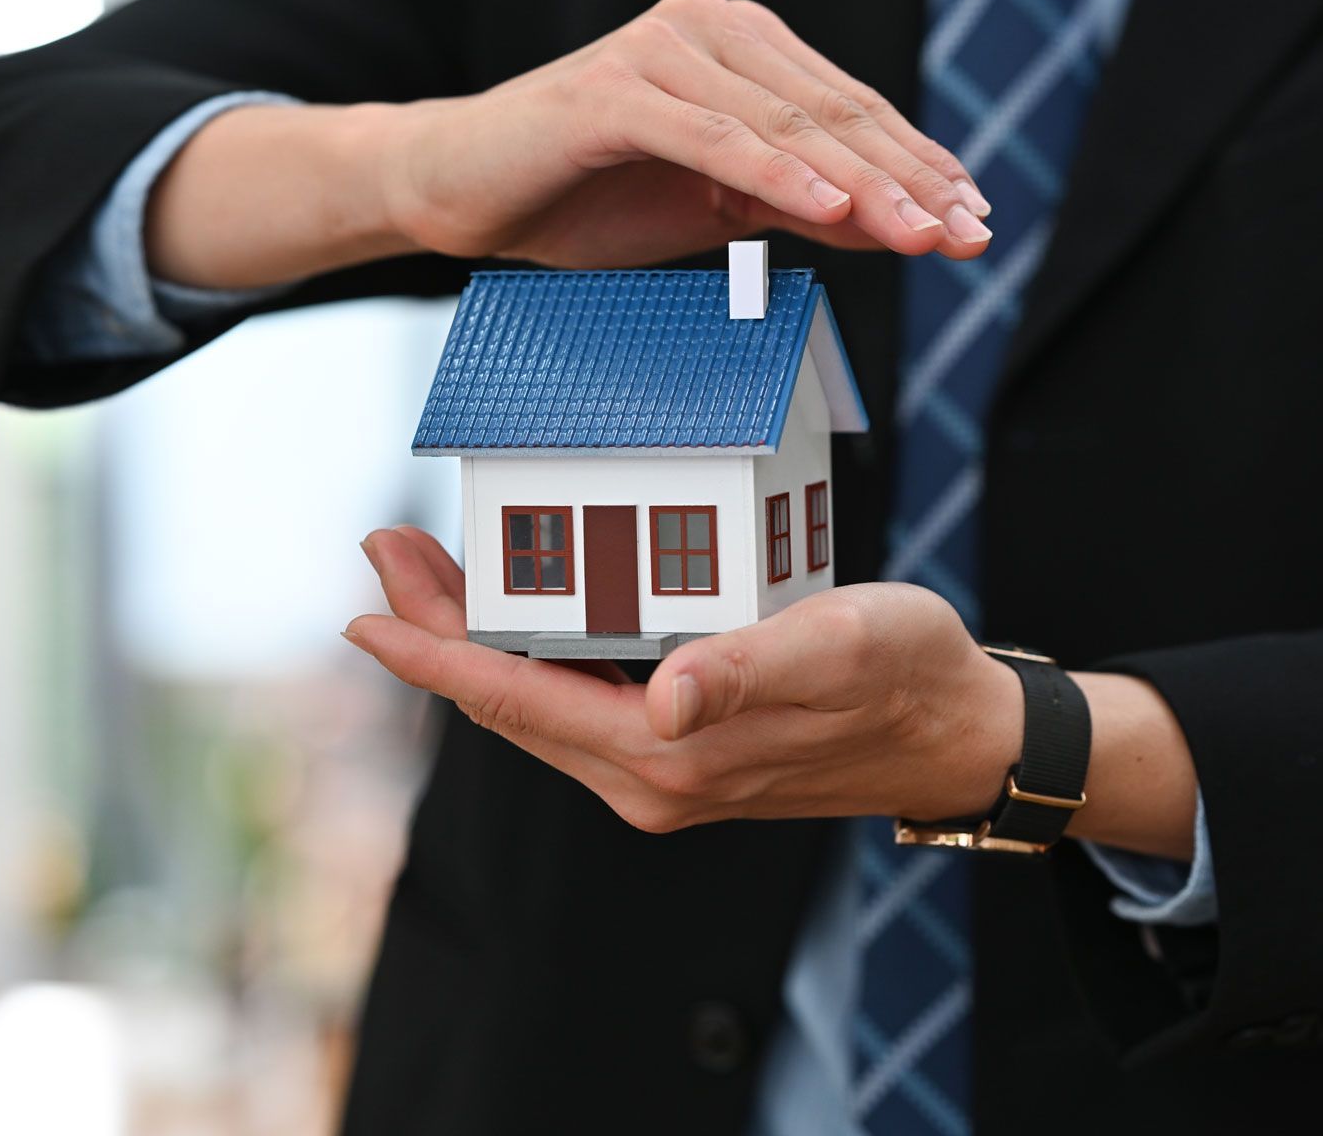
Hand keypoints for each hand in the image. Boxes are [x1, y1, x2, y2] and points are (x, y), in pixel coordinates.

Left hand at [341, 526, 1019, 832]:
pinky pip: (579, 700)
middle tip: (388, 545)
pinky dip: (534, 649)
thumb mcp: (837, 647)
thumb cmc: (906, 676)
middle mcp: (649, 777)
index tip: (364, 612)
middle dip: (437, 630)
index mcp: (669, 755)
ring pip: (538, 701)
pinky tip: (525, 602)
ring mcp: (662, 770)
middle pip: (509, 701)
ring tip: (431, 564)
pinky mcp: (681, 750)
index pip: (517, 701)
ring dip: (478, 637)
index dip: (433, 656)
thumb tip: (662, 699)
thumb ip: (746, 670)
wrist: (958, 731)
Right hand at [384, 0, 995, 267]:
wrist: (462, 189)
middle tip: (967, 235)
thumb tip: (902, 223)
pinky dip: (773, 171)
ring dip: (859, 183)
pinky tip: (826, 207)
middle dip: (909, 180)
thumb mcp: (712, 206)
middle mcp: (708, 30)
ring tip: (920, 231)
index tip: (976, 220)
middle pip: (832, 112)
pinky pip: (711, 134)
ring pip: (784, 123)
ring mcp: (660, 52)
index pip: (849, 109)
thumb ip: (798, 202)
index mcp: (738, 47)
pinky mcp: (614, 89)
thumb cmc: (582, 196)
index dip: (919, 165)